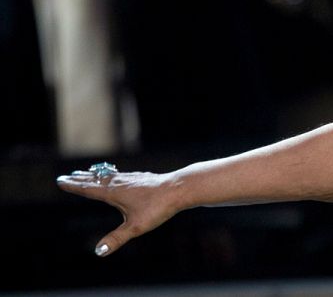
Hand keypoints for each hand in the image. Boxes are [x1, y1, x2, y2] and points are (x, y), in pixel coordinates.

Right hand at [56, 167, 180, 256]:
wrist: (179, 189)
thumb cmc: (158, 207)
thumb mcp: (136, 227)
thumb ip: (117, 239)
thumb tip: (98, 251)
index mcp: (114, 193)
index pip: (89, 189)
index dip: (74, 186)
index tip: (60, 181)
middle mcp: (120, 182)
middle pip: (96, 180)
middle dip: (81, 179)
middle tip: (66, 176)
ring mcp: (131, 178)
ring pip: (108, 176)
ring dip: (94, 175)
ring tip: (85, 173)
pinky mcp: (141, 177)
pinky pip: (120, 174)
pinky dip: (110, 174)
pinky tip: (115, 176)